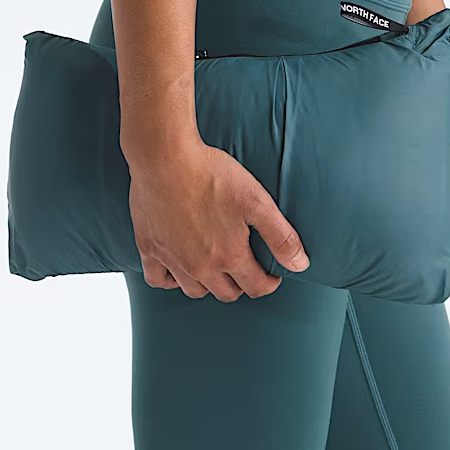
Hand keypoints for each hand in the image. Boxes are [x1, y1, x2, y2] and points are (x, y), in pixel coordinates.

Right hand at [126, 136, 309, 301]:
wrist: (165, 157)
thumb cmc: (211, 174)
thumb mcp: (256, 201)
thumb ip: (280, 236)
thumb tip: (300, 265)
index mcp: (229, 256)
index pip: (256, 287)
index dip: (269, 283)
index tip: (272, 275)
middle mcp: (199, 266)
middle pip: (225, 293)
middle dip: (241, 284)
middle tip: (245, 268)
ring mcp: (172, 260)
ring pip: (194, 291)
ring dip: (208, 284)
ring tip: (216, 268)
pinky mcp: (149, 248)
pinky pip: (158, 280)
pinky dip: (170, 280)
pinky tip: (179, 269)